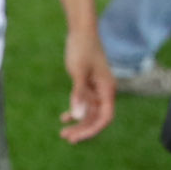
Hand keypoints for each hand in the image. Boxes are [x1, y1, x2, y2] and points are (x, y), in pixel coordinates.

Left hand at [59, 27, 114, 142]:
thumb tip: (78, 116)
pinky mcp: (88, 84)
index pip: (105, 117)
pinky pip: (84, 103)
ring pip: (89, 112)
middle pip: (96, 117)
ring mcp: (96, 88)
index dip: (93, 130)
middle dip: (83, 129)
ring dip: (78, 123)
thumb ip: (78, 94)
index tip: (78, 137)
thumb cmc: (81, 49)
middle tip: (66, 138)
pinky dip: (75, 110)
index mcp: (107, 89)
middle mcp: (104, 91)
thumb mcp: (78, 72)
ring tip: (63, 133)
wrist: (81, 31)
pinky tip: (64, 117)